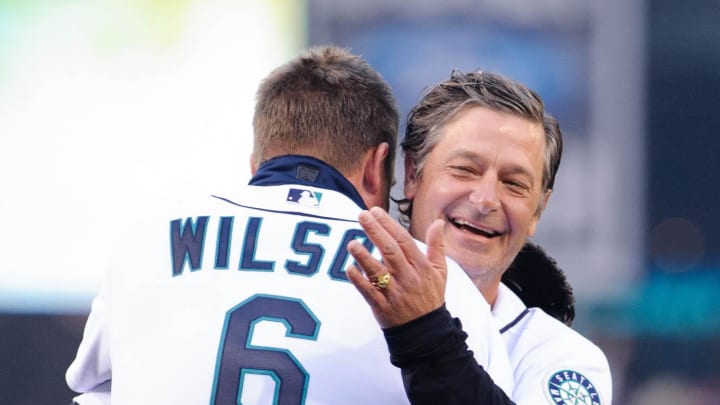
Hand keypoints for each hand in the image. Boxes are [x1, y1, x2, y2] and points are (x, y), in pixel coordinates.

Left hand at [346, 207, 447, 327]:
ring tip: (352, 243)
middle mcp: (407, 277)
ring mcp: (394, 292)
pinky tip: (350, 268)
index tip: (375, 211)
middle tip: (362, 216)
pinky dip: (359, 280)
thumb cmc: (431, 297)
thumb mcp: (440, 272)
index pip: (403, 240)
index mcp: (421, 266)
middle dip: (375, 231)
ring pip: (377, 271)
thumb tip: (438, 223)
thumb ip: (436, 246)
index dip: (389, 224)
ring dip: (364, 256)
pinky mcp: (382, 306)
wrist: (427, 332)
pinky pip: (368, 292)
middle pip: (389, 250)